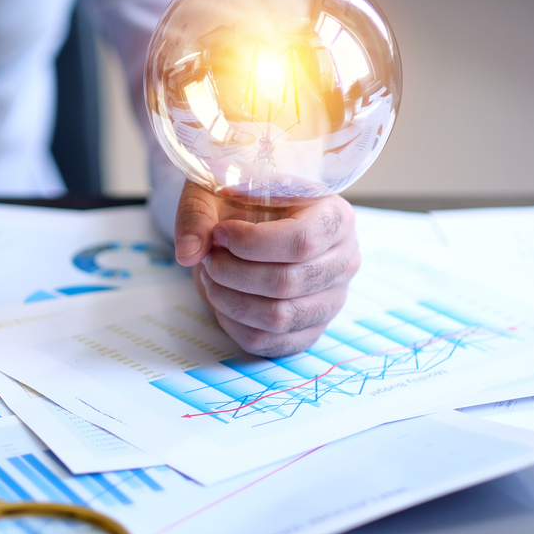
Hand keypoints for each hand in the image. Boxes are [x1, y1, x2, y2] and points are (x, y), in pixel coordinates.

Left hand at [174, 181, 359, 357]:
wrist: (254, 221)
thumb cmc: (243, 201)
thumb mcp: (217, 190)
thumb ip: (197, 214)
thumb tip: (188, 254)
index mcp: (336, 217)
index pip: (301, 241)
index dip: (251, 243)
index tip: (219, 233)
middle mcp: (344, 260)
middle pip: (287, 283)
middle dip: (232, 273)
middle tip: (208, 258)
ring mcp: (332, 299)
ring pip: (279, 318)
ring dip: (231, 301)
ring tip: (211, 277)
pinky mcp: (312, 328)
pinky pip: (272, 343)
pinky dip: (236, 325)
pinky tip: (222, 299)